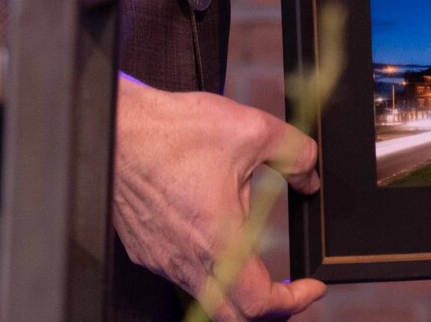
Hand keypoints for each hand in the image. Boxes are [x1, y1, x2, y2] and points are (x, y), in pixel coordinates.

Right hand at [112, 75, 324, 319]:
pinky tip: (218, 243)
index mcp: (217, 241)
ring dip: (235, 292)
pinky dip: (208, 273)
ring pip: (204, 298)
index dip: (294, 302)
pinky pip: (181, 277)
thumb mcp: (252, 131)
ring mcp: (162, 259)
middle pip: (231, 316)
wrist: (118, 127)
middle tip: (288, 291)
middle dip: (267, 310)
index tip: (312, 287)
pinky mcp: (145, 249)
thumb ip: (294, 154)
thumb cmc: (172, 131)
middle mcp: (186, 260)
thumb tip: (310, 173)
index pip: (259, 304)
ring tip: (258, 267)